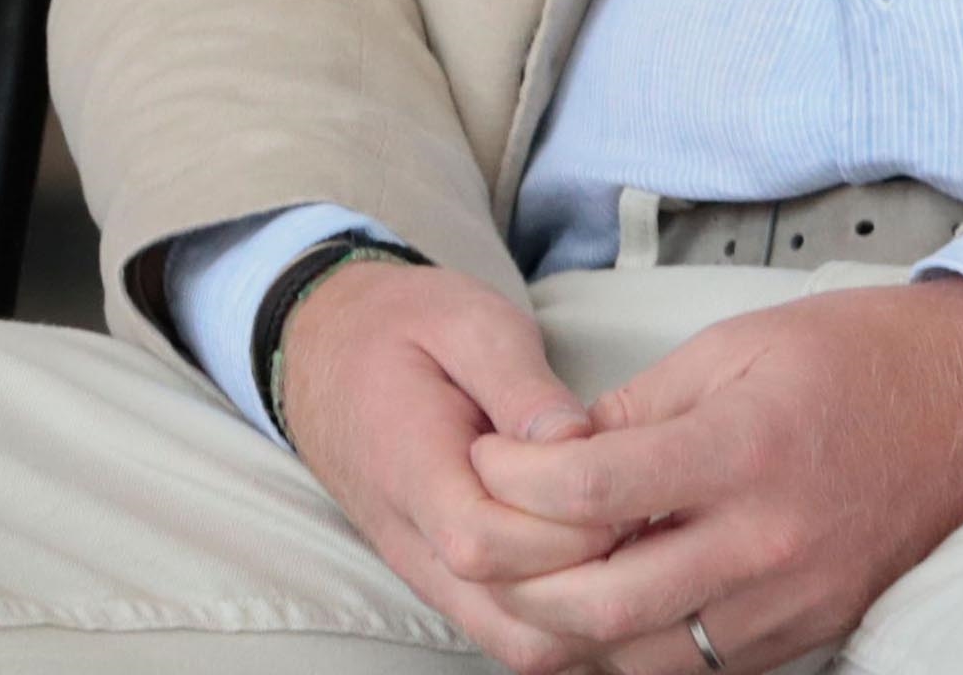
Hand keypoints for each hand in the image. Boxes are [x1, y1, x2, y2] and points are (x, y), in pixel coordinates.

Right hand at [271, 261, 623, 674]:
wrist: (327, 347)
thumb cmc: (402, 326)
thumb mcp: (465, 320)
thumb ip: (519, 383)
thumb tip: (577, 444)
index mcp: (408, 467)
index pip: (484, 544)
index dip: (565, 526)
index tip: (614, 477)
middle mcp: (412, 540)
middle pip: (511, 617)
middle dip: (592, 577)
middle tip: (635, 511)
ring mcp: (428, 571)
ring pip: (518, 645)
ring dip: (588, 611)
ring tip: (627, 537)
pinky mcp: (449, 582)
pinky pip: (514, 634)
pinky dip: (570, 616)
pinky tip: (603, 557)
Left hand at [462, 275, 962, 674]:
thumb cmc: (857, 356)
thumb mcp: (733, 345)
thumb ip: (635, 408)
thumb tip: (551, 450)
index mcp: (741, 450)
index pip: (592, 492)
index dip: (514, 481)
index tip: (486, 459)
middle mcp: (767, 542)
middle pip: (602, 606)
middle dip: (521, 581)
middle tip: (484, 539)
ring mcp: (792, 601)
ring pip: (646, 658)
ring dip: (574, 628)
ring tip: (540, 575)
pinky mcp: (811, 631)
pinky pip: (703, 664)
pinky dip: (641, 645)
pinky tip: (612, 599)